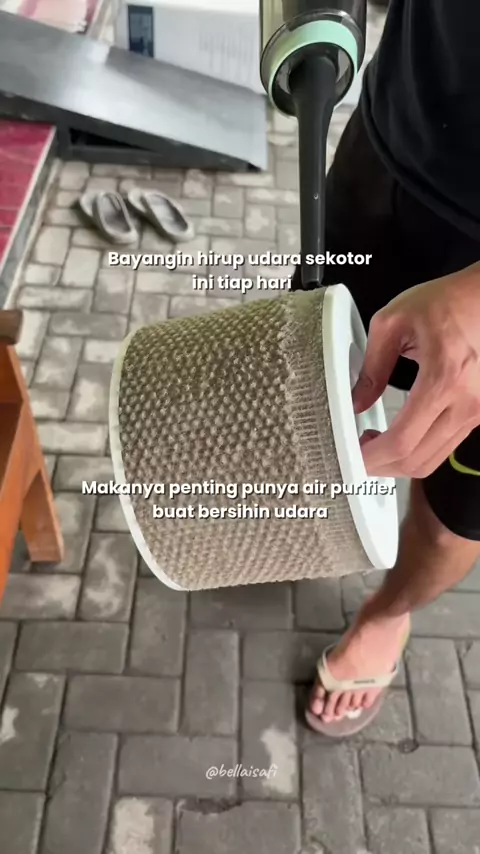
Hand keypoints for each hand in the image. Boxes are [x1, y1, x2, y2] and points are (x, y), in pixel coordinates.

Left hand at [352, 263, 479, 477]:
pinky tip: (401, 435)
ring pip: (433, 459)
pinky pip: (447, 446)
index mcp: (444, 379)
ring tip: (375, 443)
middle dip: (382, 466)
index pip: (402, 441)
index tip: (351, 454)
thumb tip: (356, 402)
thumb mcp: (395, 322)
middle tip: (358, 453)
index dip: (372, 458)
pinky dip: (419, 450)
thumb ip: (371, 367)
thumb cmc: (450, 300)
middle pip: (417, 461)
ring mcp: (478, 412)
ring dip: (400, 462)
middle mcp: (467, 403)